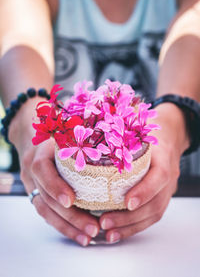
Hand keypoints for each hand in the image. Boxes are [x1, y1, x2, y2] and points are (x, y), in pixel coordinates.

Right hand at [9, 100, 99, 245]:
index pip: (42, 169)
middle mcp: (33, 171)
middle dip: (69, 216)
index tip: (72, 199)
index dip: (54, 185)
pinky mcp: (39, 195)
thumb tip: (120, 134)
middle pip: (45, 198)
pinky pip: (48, 215)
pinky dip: (64, 226)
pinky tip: (80, 236)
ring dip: (68, 227)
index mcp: (40, 152)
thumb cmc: (59, 133)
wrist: (36, 139)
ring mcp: (33, 185)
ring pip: (46, 211)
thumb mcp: (68, 130)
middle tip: (93, 228)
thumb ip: (85, 134)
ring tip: (89, 237)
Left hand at [99, 103, 189, 242]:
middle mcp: (168, 177)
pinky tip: (116, 232)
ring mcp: (166, 190)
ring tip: (107, 233)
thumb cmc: (147, 134)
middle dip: (130, 218)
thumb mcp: (138, 130)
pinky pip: (150, 217)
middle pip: (155, 203)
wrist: (168, 139)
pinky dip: (133, 227)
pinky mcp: (160, 198)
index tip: (127, 202)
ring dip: (130, 227)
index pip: (159, 176)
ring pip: (153, 214)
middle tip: (104, 222)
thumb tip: (87, 139)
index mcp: (163, 157)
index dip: (145, 191)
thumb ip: (121, 136)